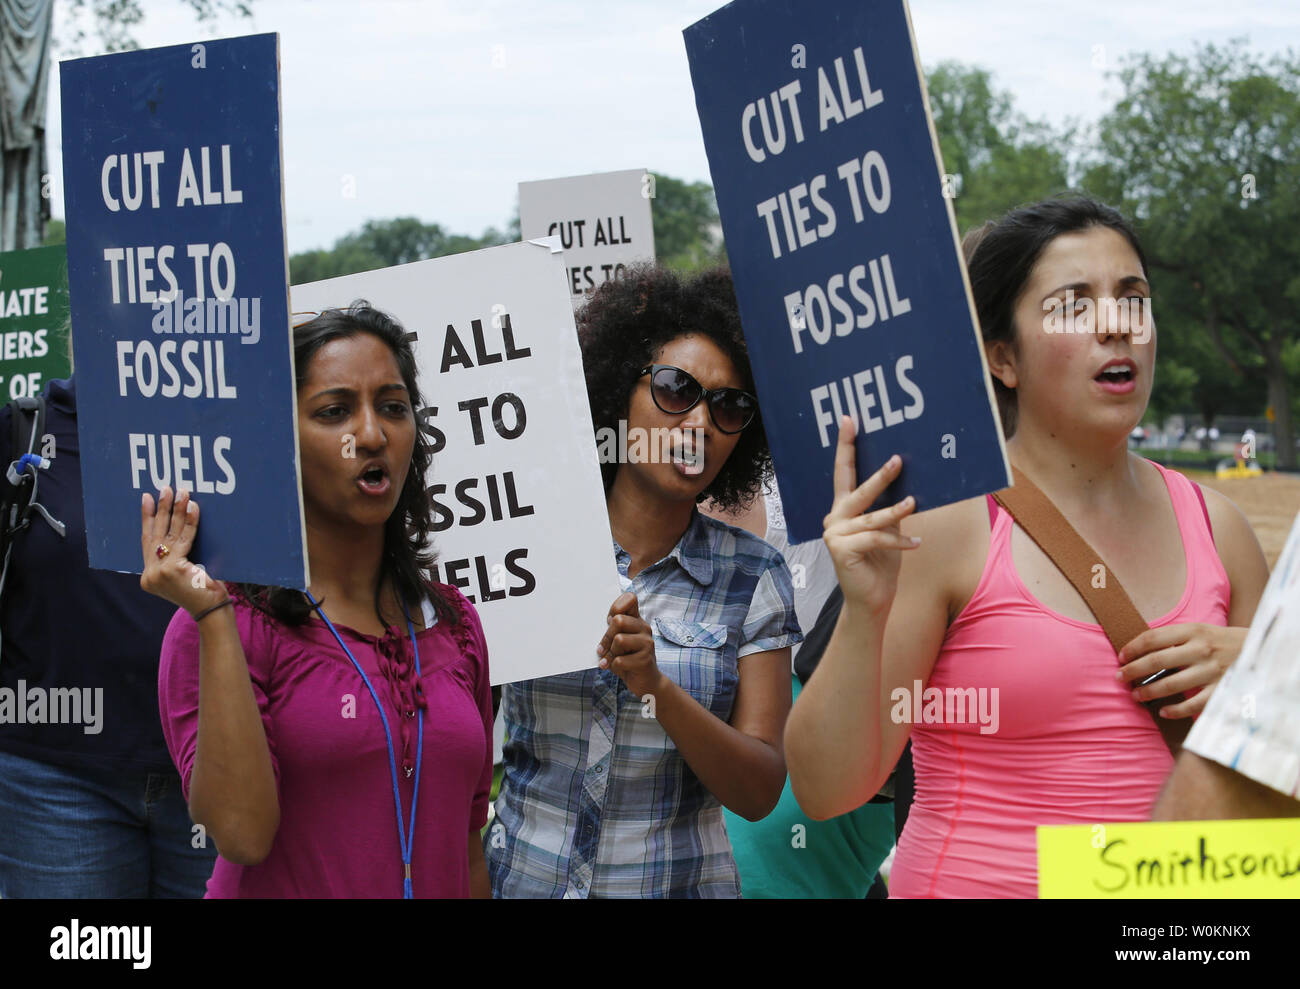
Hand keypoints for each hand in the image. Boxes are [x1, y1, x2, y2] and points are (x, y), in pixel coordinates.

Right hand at [139, 485, 228, 617]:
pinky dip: (190, 522)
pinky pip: (184, 540)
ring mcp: (158, 573)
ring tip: (182, 492)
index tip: (147, 498)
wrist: (211, 611)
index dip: (147, 518)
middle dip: (161, 509)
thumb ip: (176, 556)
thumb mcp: (184, 572)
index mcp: (149, 576)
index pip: (146, 541)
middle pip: (155, 534)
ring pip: (168, 535)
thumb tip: (179, 525)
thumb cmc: (203, 591)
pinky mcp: (172, 569)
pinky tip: (194, 507)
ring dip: (176, 510)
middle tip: (165, 488)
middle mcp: (149, 575)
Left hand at [595, 592, 663, 698]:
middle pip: (618, 620)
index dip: (616, 607)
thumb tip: (609, 620)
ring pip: (619, 639)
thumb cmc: (629, 659)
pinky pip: (620, 660)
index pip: (630, 599)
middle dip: (607, 637)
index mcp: (637, 621)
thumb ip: (615, 629)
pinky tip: (620, 669)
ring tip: (613, 659)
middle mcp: (644, 628)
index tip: (609, 621)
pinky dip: (614, 666)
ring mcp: (647, 644)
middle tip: (604, 648)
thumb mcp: (620, 642)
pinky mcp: (645, 660)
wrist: (647, 682)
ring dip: (611, 653)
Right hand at [823, 415, 919, 617]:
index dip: (846, 446)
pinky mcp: (841, 551)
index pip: (844, 472)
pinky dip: (898, 541)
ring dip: (894, 510)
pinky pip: (876, 539)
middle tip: (897, 459)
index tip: (849, 420)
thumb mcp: (887, 529)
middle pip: (857, 490)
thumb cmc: (880, 563)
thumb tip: (910, 484)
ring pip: (870, 517)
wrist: (872, 600)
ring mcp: (834, 534)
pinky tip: (915, 542)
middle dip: (878, 475)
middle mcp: (834, 518)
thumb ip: (890, 508)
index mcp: (843, 509)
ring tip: (913, 502)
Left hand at [1116, 623, 1247, 718]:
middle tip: (1119, 678)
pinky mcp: (1221, 689)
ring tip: (1136, 695)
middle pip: (1156, 661)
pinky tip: (1163, 711)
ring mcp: (1211, 671)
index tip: (1120, 657)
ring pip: (1171, 684)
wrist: (1260, 650)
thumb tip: (1139, 649)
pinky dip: (1176, 710)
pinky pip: (1193, 704)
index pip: (1153, 638)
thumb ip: (1174, 638)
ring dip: (1148, 691)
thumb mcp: (1199, 631)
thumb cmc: (1220, 642)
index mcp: (1192, 631)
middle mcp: (1200, 650)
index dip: (1132, 648)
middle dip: (1132, 671)